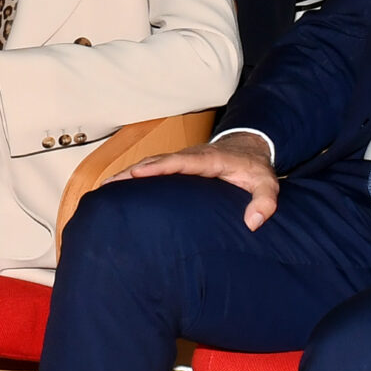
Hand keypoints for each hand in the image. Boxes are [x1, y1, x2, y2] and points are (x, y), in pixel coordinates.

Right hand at [116, 130, 279, 229]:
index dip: (159, 167)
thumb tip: (253, 222)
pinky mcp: (176, 165)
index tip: (138, 173)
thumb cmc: (255, 170)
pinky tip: (116, 188)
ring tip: (104, 189)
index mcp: (210, 160)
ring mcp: (181, 160)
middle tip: (107, 185)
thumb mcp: (267, 184)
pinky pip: (152, 169)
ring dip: (127, 175)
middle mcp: (190, 157)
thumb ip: (265, 202)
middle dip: (132, 172)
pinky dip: (133, 176)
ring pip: (150, 165)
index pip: (181, 162)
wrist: (249, 148)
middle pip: (156, 162)